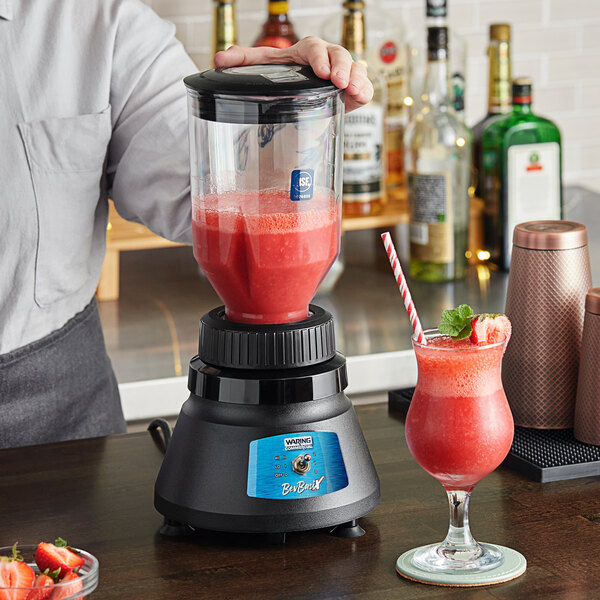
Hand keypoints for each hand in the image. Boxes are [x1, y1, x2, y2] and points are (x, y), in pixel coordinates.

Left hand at [213, 36, 372, 111]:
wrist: (301, 98)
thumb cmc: (286, 77)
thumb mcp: (266, 68)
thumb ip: (245, 62)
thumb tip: (219, 60)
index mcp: (306, 52)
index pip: (315, 48)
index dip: (319, 58)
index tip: (321, 71)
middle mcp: (327, 60)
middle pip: (339, 55)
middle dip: (341, 67)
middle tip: (338, 81)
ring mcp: (343, 75)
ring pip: (356, 68)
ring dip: (356, 78)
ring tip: (352, 90)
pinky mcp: (353, 91)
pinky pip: (364, 87)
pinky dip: (364, 90)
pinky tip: (360, 97)